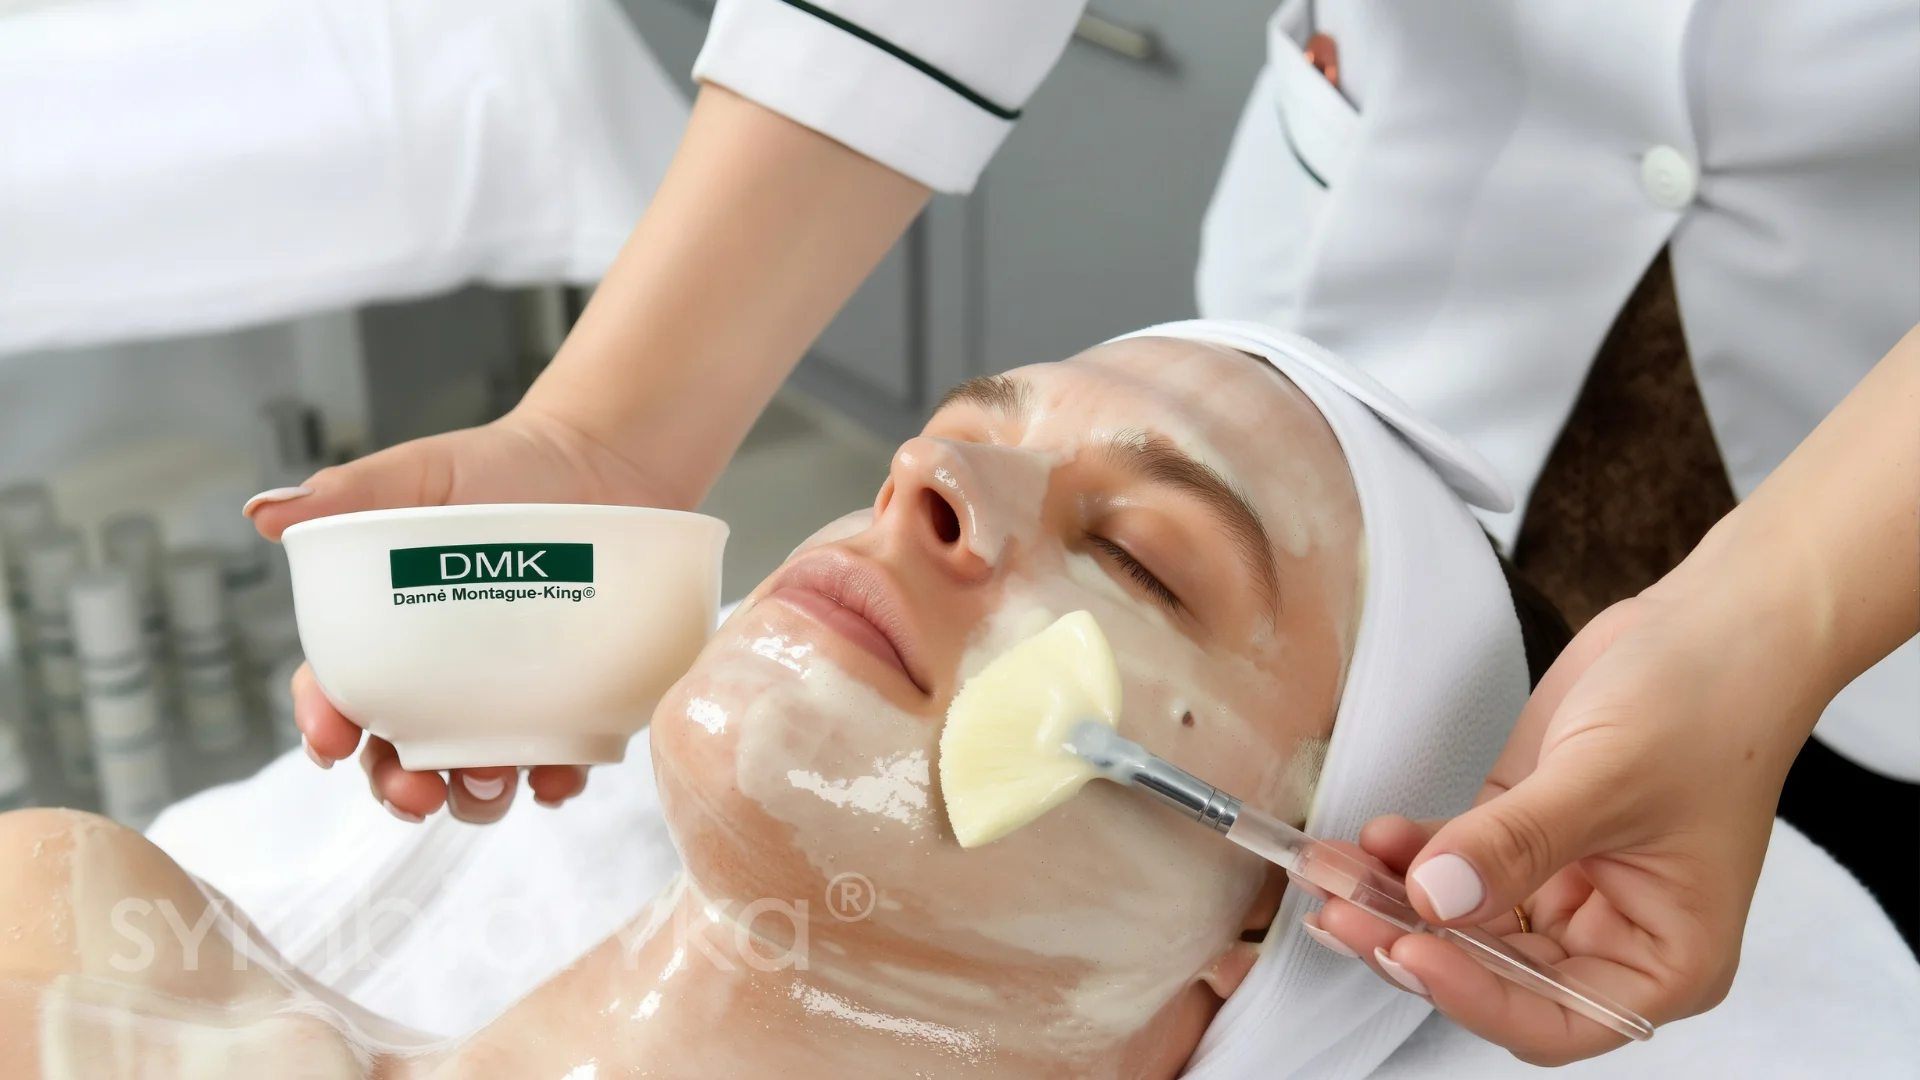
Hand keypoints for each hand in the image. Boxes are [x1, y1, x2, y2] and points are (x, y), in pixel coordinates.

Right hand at [249, 408, 684, 824]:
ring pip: (477, 775)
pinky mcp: (573, 703)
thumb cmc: (502, 468)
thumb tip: (264, 513)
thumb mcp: (420, 474)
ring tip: (487, 782)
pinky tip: (557, 776)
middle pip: (402, 756)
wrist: (606, 464)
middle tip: (412, 789)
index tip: (331, 740)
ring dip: (473, 797)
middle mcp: (444, 681)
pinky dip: (555, 779)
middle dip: (397, 786)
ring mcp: (508, 699)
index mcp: (390, 637)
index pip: (342, 695)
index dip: (326, 724)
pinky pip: (559, 759)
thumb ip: (347, 493)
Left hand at [1315, 585, 1827, 1063]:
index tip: (1410, 952)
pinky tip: (1368, 837)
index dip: (1475, 997)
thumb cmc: (1708, 706)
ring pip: (1460, 925)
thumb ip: (1515, 845)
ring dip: (1393, 901)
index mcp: (1664, 960)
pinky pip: (1452, 864)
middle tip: (1342, 912)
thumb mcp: (1607, 780)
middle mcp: (1608, 938)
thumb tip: (1436, 898)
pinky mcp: (1519, 836)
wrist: (1715, 624)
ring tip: (1330, 874)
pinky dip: (1407, 855)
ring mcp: (1558, 887)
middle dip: (1414, 946)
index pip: (1554, 1018)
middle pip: (1493, 976)